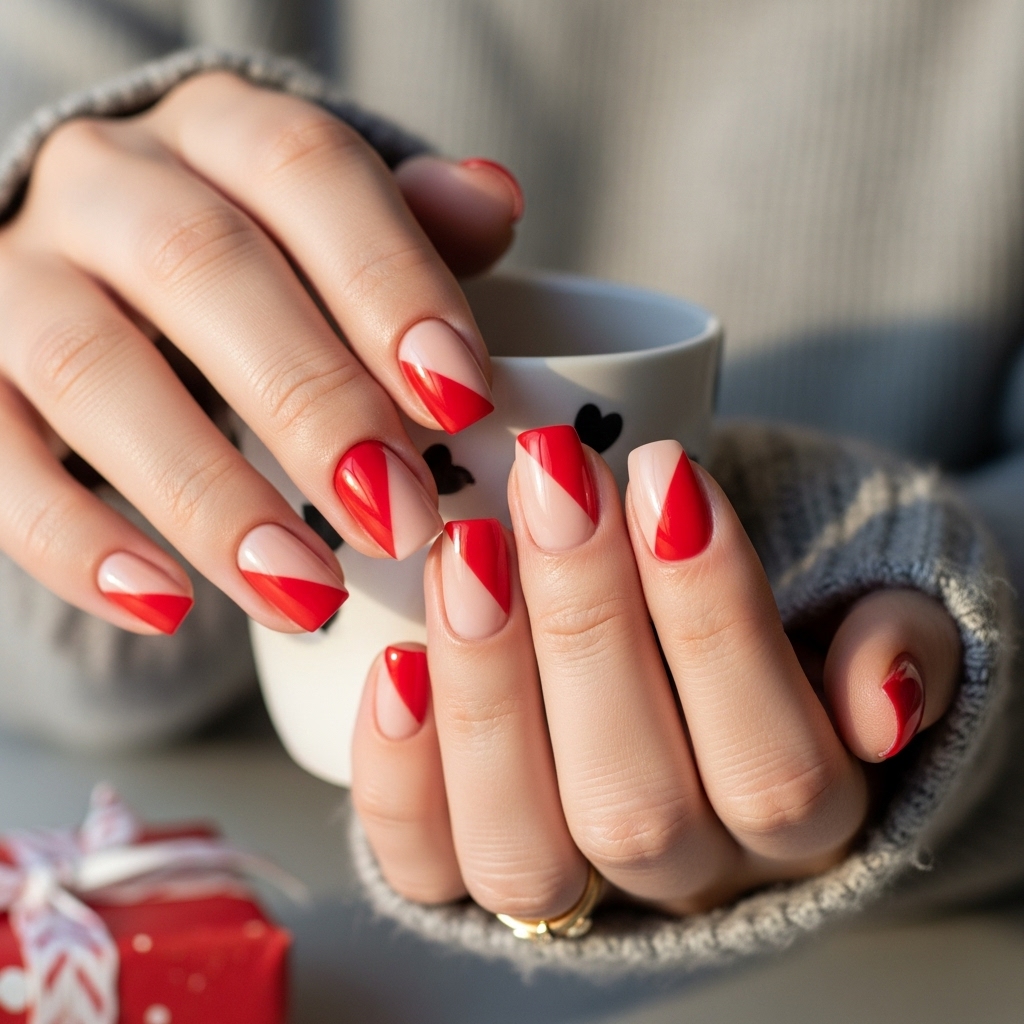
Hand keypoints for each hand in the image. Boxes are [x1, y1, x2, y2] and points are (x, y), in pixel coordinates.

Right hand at [0, 72, 519, 635]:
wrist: (96, 273)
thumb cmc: (256, 266)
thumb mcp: (332, 232)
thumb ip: (412, 226)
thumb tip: (493, 199)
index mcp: (224, 134)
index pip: (309, 173)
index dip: (389, 283)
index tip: (460, 397)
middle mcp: (109, 182)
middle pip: (205, 268)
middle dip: (313, 404)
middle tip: (398, 518)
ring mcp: (17, 273)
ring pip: (94, 367)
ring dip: (208, 492)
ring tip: (303, 590)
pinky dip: (76, 540)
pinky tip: (165, 606)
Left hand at [351, 431, 960, 917]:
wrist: (697, 656)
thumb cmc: (775, 607)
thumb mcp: (866, 601)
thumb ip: (896, 637)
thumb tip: (883, 694)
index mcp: (801, 822)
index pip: (773, 763)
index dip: (714, 618)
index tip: (665, 473)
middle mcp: (685, 872)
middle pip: (636, 805)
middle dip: (586, 629)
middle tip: (550, 480)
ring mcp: (573, 886)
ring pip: (522, 850)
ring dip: (487, 693)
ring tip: (467, 550)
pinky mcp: (468, 874)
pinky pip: (424, 866)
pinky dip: (401, 773)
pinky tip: (395, 659)